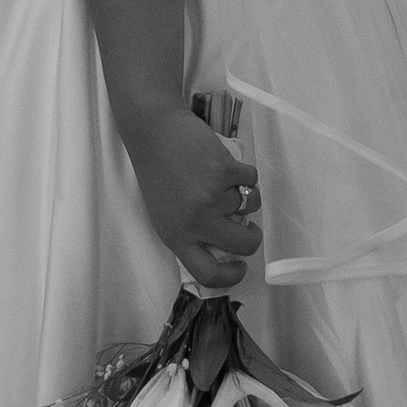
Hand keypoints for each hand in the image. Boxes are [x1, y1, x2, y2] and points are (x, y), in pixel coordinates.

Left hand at [123, 100, 260, 293]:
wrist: (153, 130)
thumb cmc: (157, 171)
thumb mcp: (164, 214)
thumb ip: (189, 234)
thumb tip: (223, 248)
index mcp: (176, 237)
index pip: (208, 274)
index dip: (231, 276)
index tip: (242, 266)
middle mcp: (195, 223)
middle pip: (243, 245)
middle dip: (253, 238)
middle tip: (250, 228)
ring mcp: (212, 197)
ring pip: (250, 207)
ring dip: (245, 195)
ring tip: (225, 181)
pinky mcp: (225, 172)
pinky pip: (251, 179)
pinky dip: (245, 172)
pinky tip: (224, 164)